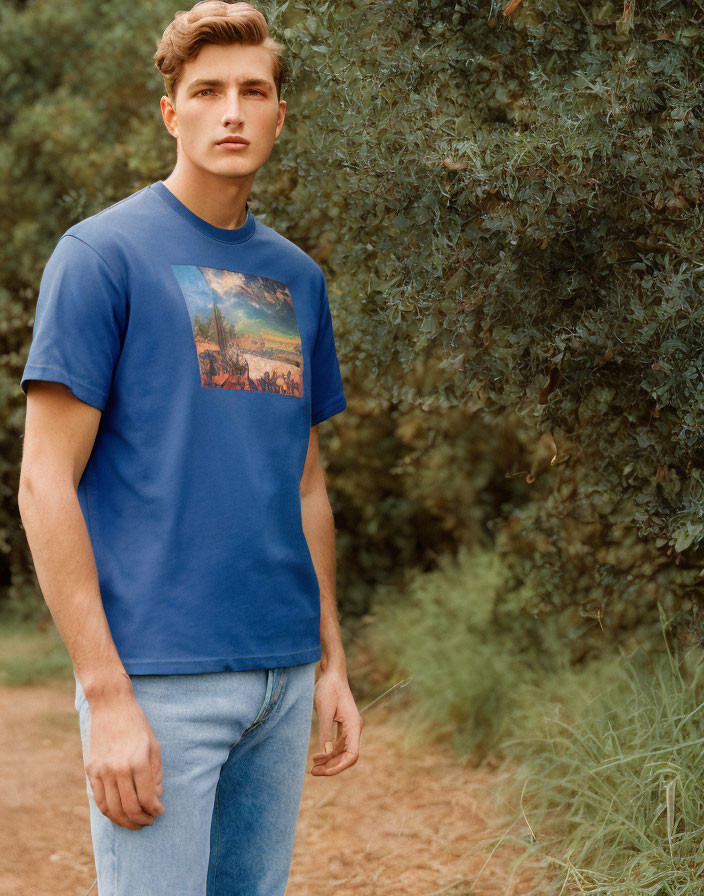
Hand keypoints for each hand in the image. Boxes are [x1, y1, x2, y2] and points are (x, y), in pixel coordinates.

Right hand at [84, 688, 164, 829]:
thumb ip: (155, 773)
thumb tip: (155, 796)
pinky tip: (118, 814)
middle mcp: (118, 768)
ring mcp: (102, 770)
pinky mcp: (91, 770)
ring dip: (124, 821)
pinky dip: (109, 811)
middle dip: (141, 819)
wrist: (111, 706)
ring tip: (134, 823)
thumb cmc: (137, 725)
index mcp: (137, 761)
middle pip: (129, 808)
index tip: (159, 812)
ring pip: (112, 808)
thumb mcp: (154, 745)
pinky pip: (98, 799)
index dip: (154, 810)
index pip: (146, 797)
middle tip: (148, 822)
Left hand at [311, 665, 362, 775]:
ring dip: (329, 761)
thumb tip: (326, 753)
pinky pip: (338, 745)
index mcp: (354, 726)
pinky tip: (317, 756)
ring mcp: (349, 728)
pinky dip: (328, 752)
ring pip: (342, 752)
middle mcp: (354, 729)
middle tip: (313, 772)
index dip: (339, 766)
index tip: (323, 771)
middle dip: (331, 766)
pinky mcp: (342, 726)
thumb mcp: (325, 710)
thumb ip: (326, 731)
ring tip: (313, 767)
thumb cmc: (329, 688)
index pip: (352, 755)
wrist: (331, 674)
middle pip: (347, 756)